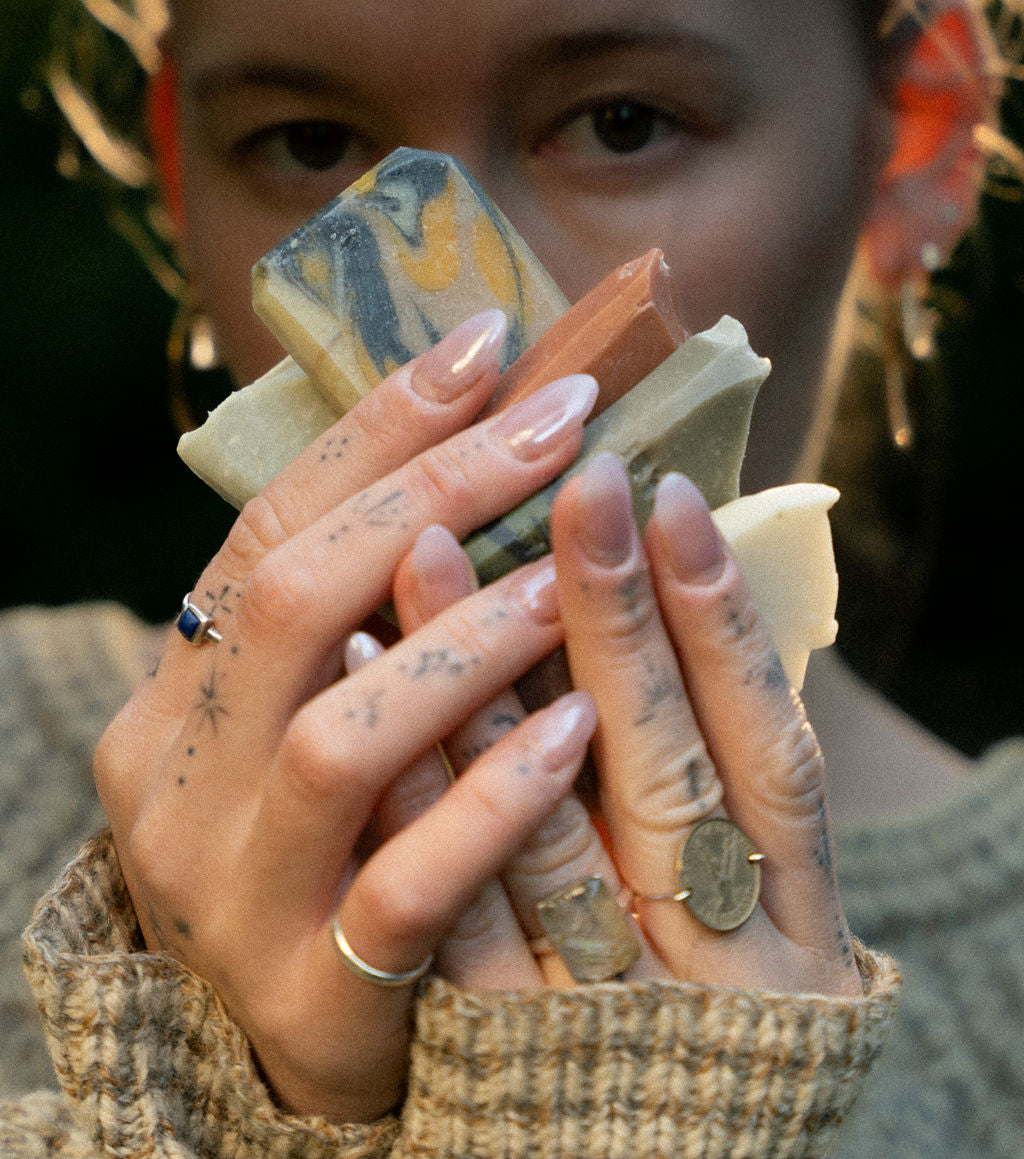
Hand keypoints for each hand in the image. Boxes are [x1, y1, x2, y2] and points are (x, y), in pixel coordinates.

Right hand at [94, 311, 602, 1121]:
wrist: (306, 1037)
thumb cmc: (333, 841)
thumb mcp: (316, 712)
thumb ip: (355, 613)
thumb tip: (460, 455)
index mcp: (181, 695)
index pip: (270, 526)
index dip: (377, 431)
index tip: (489, 345)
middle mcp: (176, 779)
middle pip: (294, 600)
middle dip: (434, 494)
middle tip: (563, 425)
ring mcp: (230, 890)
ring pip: (336, 737)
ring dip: (466, 642)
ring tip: (575, 576)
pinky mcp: (306, 988)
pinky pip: (401, 883)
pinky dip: (491, 799)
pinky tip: (575, 730)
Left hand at [389, 453, 861, 997]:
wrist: (646, 1145)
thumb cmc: (703, 995)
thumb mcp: (751, 897)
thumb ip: (714, 771)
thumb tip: (659, 599)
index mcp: (798, 921)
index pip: (774, 751)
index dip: (725, 617)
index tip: (673, 497)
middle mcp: (717, 967)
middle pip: (670, 768)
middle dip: (614, 609)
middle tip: (565, 467)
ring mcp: (604, 1010)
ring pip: (551, 839)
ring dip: (486, 685)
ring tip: (430, 541)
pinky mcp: (492, 1043)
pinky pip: (451, 915)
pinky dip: (414, 789)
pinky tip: (361, 669)